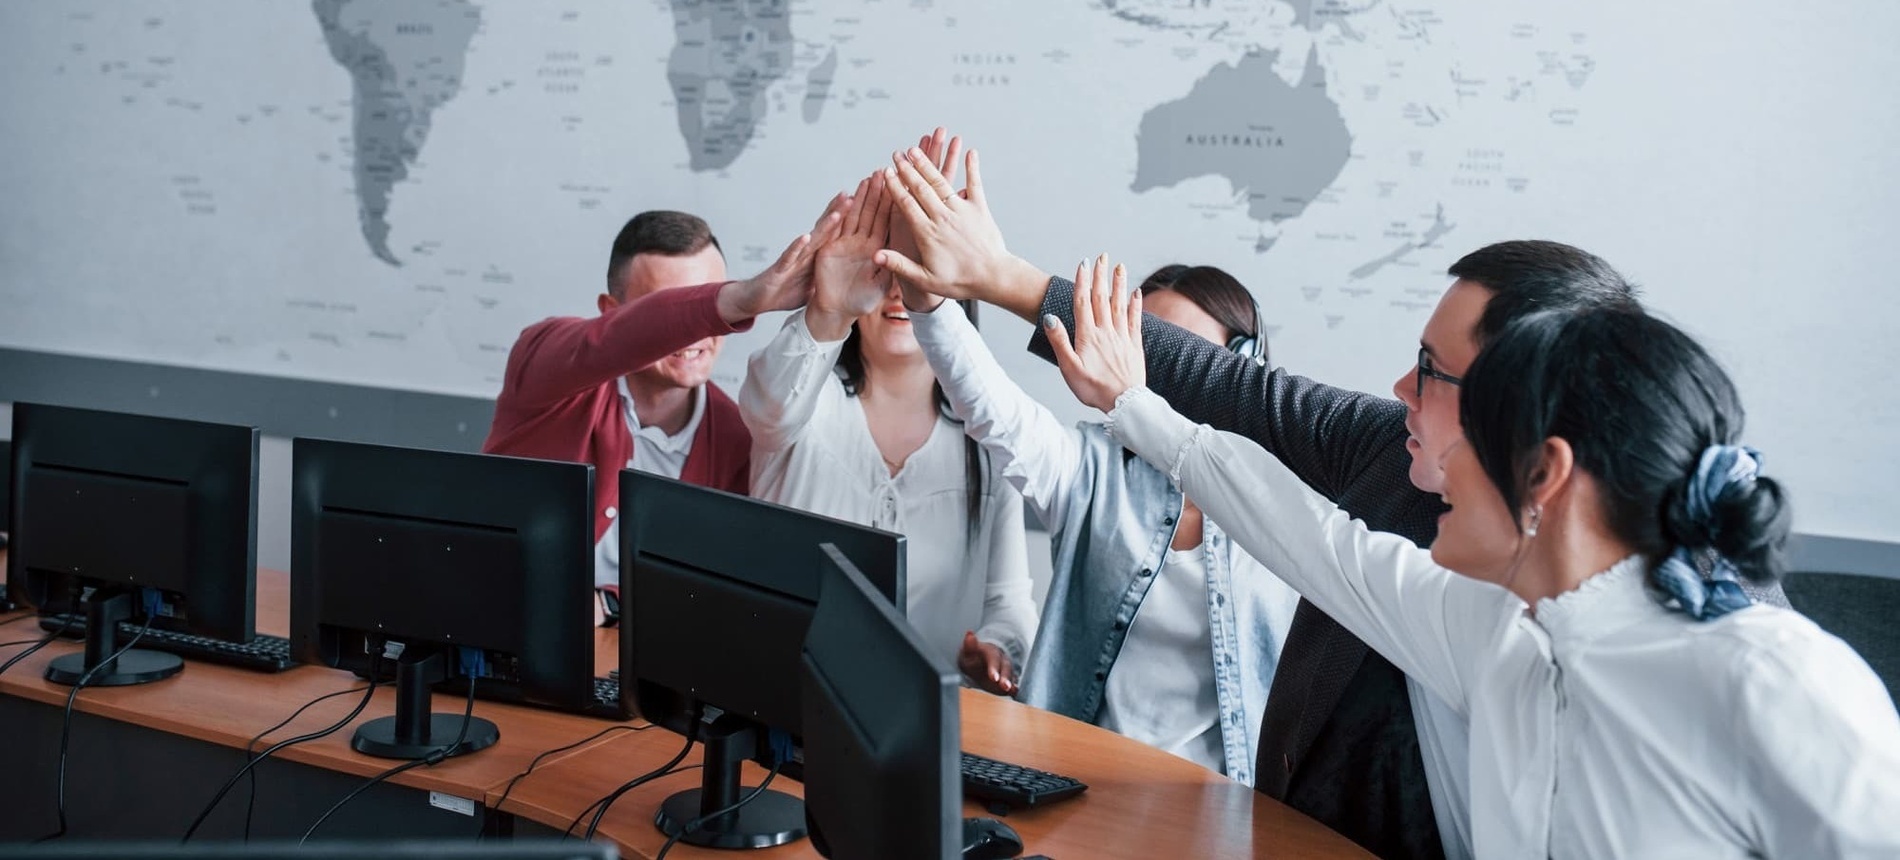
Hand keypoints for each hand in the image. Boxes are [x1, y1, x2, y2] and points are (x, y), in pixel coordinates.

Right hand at [715, 192, 848, 323]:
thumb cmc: (786, 292)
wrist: (760, 300)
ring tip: (836, 213)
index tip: (862, 206)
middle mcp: (806, 253)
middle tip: (852, 196)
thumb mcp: (815, 288)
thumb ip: (829, 279)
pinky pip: (789, 256)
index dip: (847, 222)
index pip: (834, 235)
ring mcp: (794, 259)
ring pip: (811, 240)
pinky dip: (796, 247)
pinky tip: (804, 237)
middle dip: (838, 213)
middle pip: (825, 230)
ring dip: (823, 227)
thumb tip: (853, 279)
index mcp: (816, 257)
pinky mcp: (781, 268)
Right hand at [808, 173, 894, 338]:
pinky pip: (832, 233)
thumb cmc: (858, 303)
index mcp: (875, 249)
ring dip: (859, 198)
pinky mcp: (827, 252)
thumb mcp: (880, 287)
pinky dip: (834, 220)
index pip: (885, 220)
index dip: (891, 202)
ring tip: (865, 180)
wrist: (835, 314)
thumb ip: (888, 269)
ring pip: (853, 217)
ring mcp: (843, 246)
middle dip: (876, 191)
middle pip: (870, 212)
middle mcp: (860, 243)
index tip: (900, 185)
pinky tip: (840, 205)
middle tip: (882, 171)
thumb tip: (898, 249)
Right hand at [875, 147, 1047, 319]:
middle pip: (921, 188)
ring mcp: (962, 210)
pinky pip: (974, 184)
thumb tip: (875, 256)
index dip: (895, 186)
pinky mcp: (980, 209)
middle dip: (907, 168)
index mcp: (927, 233)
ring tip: (917, 149)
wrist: (993, 278)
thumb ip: (899, 266)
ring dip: (928, 163)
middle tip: (897, 154)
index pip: (906, 204)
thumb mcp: (925, 280)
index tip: (886, 172)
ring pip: (941, 182)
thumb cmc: (959, 282)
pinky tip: (970, 151)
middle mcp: (943, 217)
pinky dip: (972, 168)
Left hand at [958, 631, 1018, 696]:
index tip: (993, 678)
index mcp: (991, 652)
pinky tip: (1015, 692)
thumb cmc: (972, 657)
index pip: (993, 659)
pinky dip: (1014, 689)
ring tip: (1011, 690)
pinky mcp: (1007, 680)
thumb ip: (969, 645)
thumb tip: (969, 633)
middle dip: (1005, 677)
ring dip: (1010, 683)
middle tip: (1005, 686)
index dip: (994, 669)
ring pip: (1010, 675)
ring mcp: (1005, 670)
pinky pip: (1012, 683)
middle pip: (1005, 668)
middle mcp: (1001, 660)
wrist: (978, 661)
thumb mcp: (968, 651)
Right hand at [1044, 255, 1144, 412]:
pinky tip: (1136, 293)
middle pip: (1102, 298)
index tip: (1083, 264)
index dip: (1082, 282)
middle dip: (1101, 276)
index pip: (1083, 303)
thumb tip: (1050, 317)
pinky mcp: (1134, 345)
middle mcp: (1106, 332)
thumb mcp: (1069, 368)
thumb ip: (1059, 341)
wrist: (1124, 403)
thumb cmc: (1093, 389)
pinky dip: (1135, 304)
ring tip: (1119, 266)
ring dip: (1119, 284)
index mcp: (1088, 336)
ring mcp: (1122, 337)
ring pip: (1119, 304)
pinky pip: (1135, 319)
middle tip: (1102, 256)